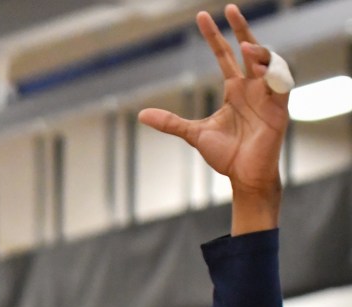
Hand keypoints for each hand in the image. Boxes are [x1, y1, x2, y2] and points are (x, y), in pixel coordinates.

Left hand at [138, 4, 287, 198]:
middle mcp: (252, 87)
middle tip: (229, 8)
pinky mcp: (279, 107)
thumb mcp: (193, 134)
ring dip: (259, 51)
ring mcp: (267, 95)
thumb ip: (170, 122)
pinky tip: (261, 67)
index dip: (215, 36)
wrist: (244, 175)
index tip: (202, 17)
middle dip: (240, 28)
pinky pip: (281, 84)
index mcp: (235, 89)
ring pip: (268, 62)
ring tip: (244, 46)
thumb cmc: (226, 154)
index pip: (224, 55)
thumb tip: (141, 114)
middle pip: (249, 49)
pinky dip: (273, 73)